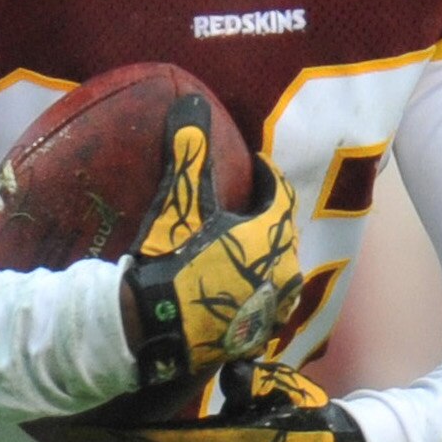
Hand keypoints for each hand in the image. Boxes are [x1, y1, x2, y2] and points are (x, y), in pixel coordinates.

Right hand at [117, 101, 298, 395]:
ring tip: (242, 249)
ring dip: (265, 257)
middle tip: (247, 205)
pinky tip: (234, 290)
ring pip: (278, 273)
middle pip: (283, 234)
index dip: (266, 177)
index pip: (279, 194)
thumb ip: (189, 153)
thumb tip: (191, 104)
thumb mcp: (180, 204)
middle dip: (268, 217)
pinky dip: (253, 292)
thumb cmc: (172, 261)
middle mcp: (284, 273)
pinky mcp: (255, 337)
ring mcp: (272, 310)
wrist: (157, 330)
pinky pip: (263, 306)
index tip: (254, 166)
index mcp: (272, 235)